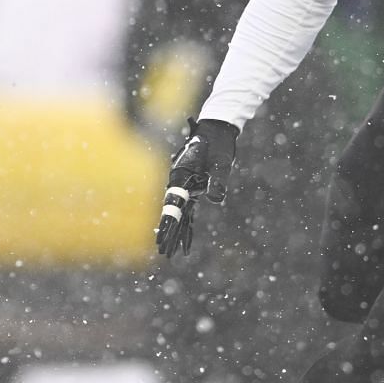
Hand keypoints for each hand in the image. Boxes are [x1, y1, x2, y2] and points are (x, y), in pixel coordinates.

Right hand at [156, 118, 239, 257]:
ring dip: (176, 232)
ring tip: (170, 252)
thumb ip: (217, 181)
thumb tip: (216, 200)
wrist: (216, 129)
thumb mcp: (220, 162)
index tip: (163, 239)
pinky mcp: (193, 187)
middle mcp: (179, 183)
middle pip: (172, 213)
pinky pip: (188, 210)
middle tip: (163, 253)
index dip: (168, 224)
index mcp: (180, 176)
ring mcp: (185, 186)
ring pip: (179, 214)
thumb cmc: (217, 143)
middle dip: (168, 233)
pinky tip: (185, 239)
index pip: (172, 205)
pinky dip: (187, 225)